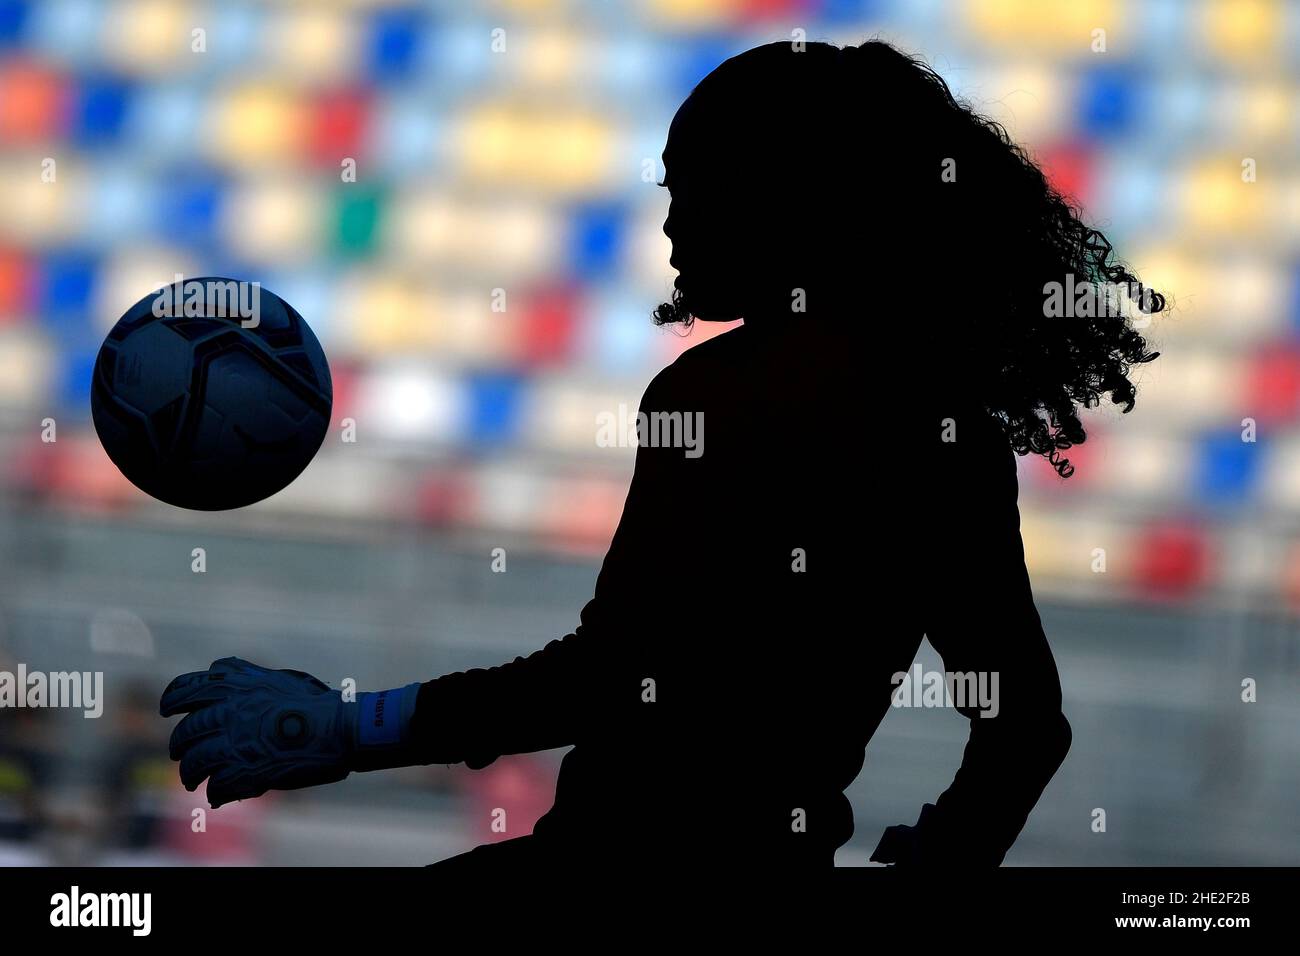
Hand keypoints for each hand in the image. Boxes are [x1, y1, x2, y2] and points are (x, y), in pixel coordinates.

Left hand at [160, 657, 353, 807]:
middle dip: (179, 746)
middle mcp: (229, 712)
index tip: (166, 710)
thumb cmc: (313, 702)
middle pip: (186, 732)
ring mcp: (235, 742)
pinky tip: (218, 794)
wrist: (340, 729)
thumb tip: (217, 667)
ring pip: (195, 763)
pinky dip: (216, 792)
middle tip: (180, 754)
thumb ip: (243, 673)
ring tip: (192, 782)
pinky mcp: (246, 771)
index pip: (186, 689)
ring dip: (190, 775)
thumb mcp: (275, 677)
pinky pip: (217, 786)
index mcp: (235, 688)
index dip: (172, 700)